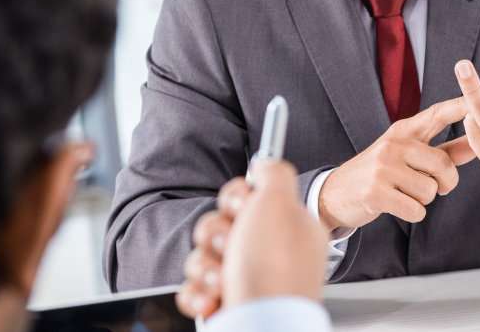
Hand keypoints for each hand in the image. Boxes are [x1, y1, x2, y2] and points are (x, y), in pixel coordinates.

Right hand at [176, 161, 326, 319]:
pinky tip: (214, 298)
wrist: (261, 324)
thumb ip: (273, 174)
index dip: (235, 200)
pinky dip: (199, 293)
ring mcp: (244, 278)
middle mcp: (266, 252)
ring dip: (204, 266)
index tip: (241, 209)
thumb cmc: (272, 268)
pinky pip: (194, 287)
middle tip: (229, 246)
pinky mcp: (225, 302)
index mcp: (285, 226)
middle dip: (213, 235)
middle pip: (217, 225)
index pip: (247, 197)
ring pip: (202, 256)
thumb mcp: (280, 202)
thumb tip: (265, 163)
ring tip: (222, 280)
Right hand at [317, 98, 473, 231]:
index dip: (459, 107)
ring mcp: (383, 167)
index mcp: (404, 130)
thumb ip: (444, 152)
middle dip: (445, 184)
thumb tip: (477, 145)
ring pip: (431, 191)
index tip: (476, 101)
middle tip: (434, 188)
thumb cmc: (380, 173)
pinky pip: (417, 210)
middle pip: (444, 166)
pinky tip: (396, 206)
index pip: (437, 114)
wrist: (336, 193)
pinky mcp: (376, 192)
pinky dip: (413, 213)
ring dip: (424, 200)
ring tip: (403, 193)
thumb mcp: (408, 156)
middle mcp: (394, 144)